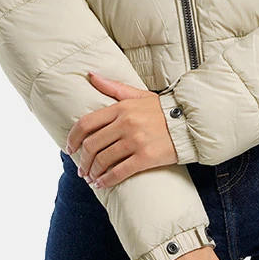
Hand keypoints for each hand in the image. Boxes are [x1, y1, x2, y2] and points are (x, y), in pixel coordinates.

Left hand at [65, 72, 178, 188]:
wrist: (188, 122)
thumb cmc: (161, 109)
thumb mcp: (137, 94)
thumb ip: (112, 87)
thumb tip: (90, 75)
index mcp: (121, 108)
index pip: (87, 123)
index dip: (74, 138)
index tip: (69, 148)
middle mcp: (126, 123)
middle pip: (92, 145)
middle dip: (82, 160)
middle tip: (81, 169)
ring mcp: (135, 141)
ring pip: (103, 160)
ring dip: (93, 172)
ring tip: (91, 178)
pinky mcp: (146, 157)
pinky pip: (119, 172)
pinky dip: (106, 180)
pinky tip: (102, 184)